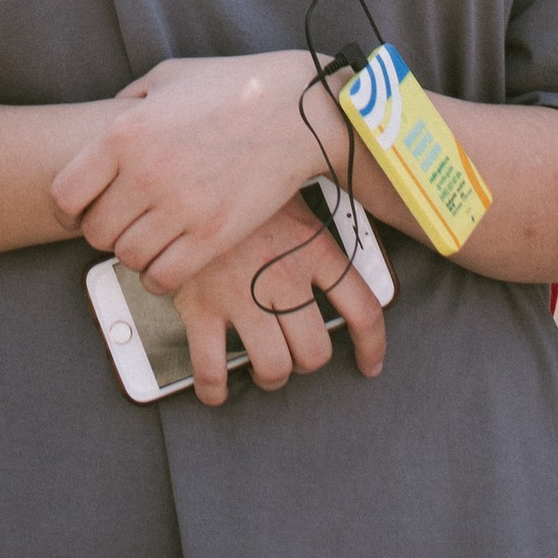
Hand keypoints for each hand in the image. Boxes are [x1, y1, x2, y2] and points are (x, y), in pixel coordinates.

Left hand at [50, 51, 333, 289]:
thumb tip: (108, 118)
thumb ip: (129, 101)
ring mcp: (179, 209)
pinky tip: (171, 257)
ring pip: (126, 257)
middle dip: (106, 228)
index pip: (65, 194)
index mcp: (124, 134)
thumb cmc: (232, 87)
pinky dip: (159, 275)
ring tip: (152, 237)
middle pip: (95, 231)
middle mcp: (145, 174)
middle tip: (126, 220)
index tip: (90, 203)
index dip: (73, 204)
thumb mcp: (169, 77)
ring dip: (134, 252)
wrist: (297, 111)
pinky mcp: (212, 237)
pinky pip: (162, 278)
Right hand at [169, 199, 389, 403]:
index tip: (369, 364)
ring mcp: (242, 294)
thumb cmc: (241, 181)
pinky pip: (212, 367)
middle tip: (295, 355)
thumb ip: (314, 228)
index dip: (371, 346)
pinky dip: (215, 389)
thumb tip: (343, 242)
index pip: (362, 309)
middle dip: (306, 362)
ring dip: (270, 376)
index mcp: (313, 248)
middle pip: (314, 351)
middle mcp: (284, 276)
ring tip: (262, 368)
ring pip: (273, 366)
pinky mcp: (201, 305)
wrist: (187, 168)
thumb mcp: (291, 194)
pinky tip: (217, 389)